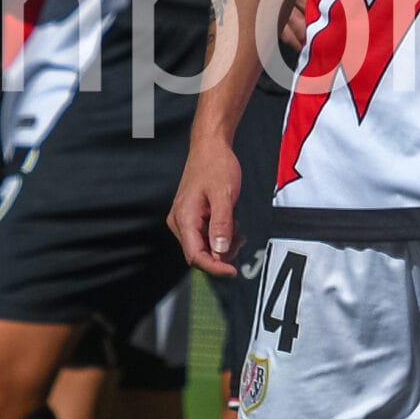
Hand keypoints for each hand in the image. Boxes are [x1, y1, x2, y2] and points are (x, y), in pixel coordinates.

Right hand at [168, 130, 245, 276]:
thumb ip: (221, 224)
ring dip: (222, 245)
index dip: (214, 267)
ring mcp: (185, 219)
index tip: (232, 271)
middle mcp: (180, 221)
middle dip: (221, 254)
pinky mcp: (192, 216)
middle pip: (198, 254)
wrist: (210, 147)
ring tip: (237, 230)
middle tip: (239, 241)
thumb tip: (219, 251)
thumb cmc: (215, 165)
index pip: (195, 255)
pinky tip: (231, 225)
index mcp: (184, 217)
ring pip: (203, 246)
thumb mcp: (224, 195)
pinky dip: (220, 236)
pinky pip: (205, 236)